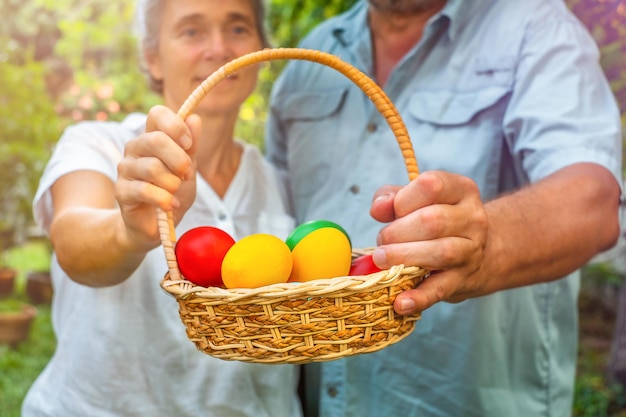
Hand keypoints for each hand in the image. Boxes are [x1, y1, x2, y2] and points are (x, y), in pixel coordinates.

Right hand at [115, 105, 200, 247]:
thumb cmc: (173, 192)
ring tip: (176, 192)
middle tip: (186, 174)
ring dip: (172, 183)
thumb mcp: (188, 168)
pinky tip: (170, 205)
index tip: (188, 144)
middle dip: (179, 159)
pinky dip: (164, 199)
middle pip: (155, 139)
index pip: (156, 114)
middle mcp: (135, 148)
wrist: (157, 224)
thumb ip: (191, 146)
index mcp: (152, 137)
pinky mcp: (121, 191)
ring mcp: (125, 168)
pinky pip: (145, 190)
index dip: (175, 126)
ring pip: (152, 167)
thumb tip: (195, 119)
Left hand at [370, 171, 488, 314]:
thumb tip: (378, 208)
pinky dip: (418, 297)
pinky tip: (400, 302)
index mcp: (461, 190)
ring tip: (381, 260)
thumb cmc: (437, 220)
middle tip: (382, 241)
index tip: (391, 211)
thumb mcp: (417, 199)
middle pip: (434, 221)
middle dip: (398, 232)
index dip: (403, 199)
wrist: (478, 252)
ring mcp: (471, 251)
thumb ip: (392, 197)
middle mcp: (472, 219)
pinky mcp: (463, 281)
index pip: (432, 186)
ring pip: (441, 253)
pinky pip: (440, 289)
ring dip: (404, 257)